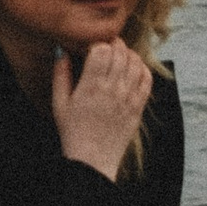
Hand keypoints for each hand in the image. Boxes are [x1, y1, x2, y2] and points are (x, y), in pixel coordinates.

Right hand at [49, 34, 150, 177]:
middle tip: (108, 47)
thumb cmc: (73, 133)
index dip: (98, 44)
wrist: (92, 161)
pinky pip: (147, 81)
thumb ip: (60, 74)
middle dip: (114, 44)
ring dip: (129, 54)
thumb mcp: (59, 103)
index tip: (93, 48)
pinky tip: (134, 69)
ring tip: (120, 56)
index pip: (102, 50)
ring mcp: (127, 99)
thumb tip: (62, 51)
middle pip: (120, 52)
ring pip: (136, 63)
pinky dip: (143, 69)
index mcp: (91, 86)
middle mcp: (112, 90)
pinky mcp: (138, 108)